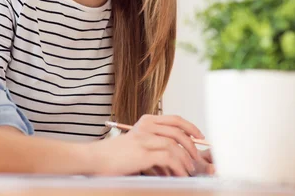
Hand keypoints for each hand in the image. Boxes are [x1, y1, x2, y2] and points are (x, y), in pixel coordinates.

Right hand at [90, 114, 210, 176]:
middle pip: (178, 130)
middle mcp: (146, 126)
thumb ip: (154, 145)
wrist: (94, 159)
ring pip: (175, 144)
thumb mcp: (136, 144)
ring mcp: (144, 138)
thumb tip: (176, 156)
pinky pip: (168, 157)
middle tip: (197, 158)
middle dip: (191, 144)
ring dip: (185, 158)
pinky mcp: (143, 153)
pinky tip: (179, 174)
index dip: (190, 127)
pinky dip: (178, 167)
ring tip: (189, 170)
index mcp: (145, 121)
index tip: (199, 137)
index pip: (174, 119)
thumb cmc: (113, 156)